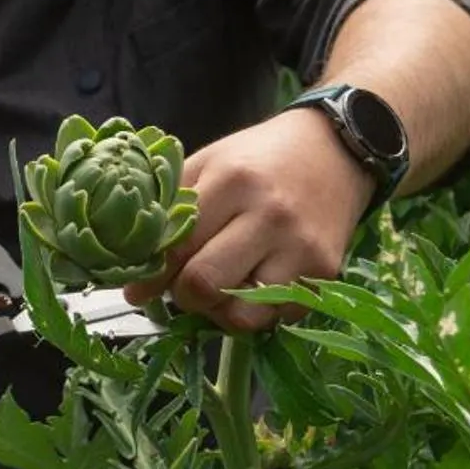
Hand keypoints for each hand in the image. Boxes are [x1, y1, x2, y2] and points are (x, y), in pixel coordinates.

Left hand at [122, 108, 375, 334]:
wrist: (335, 150)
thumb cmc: (259, 159)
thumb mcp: (209, 163)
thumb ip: (170, 207)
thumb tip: (134, 265)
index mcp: (232, 181)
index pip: (177, 246)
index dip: (151, 275)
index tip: (138, 289)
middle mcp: (269, 216)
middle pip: (204, 284)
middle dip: (183, 295)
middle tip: (183, 286)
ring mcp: (301, 247)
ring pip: (240, 315)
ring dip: (219, 312)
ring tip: (219, 289)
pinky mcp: (324, 271)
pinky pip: (276, 318)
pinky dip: (256, 312)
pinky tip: (252, 286)